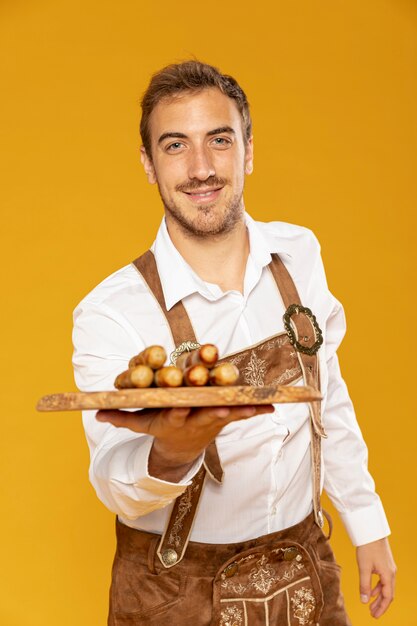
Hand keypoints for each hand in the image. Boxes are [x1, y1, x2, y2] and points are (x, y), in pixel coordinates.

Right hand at [96, 404, 273, 480]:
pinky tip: (273, 405)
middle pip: (204, 413)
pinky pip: (242, 413)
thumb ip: (121, 418)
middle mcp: (193, 419)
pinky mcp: (225, 418)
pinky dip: (256, 410)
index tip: (180, 407)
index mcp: (172, 419)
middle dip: (214, 410)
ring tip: (258, 406)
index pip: (173, 414)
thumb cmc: (159, 429)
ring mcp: (212, 419)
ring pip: (228, 412)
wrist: (182, 448)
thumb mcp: (141, 425)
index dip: (177, 411)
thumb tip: (95, 413)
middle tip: (225, 407)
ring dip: (242, 410)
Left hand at [356, 537, 395, 617]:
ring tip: (370, 604)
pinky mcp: (384, 563)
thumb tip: (364, 601)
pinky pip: (383, 580)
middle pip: (388, 593)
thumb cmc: (368, 547)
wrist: (371, 530)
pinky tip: (370, 590)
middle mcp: (391, 572)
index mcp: (388, 575)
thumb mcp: (364, 567)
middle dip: (380, 605)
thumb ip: (364, 585)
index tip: (374, 615)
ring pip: (385, 587)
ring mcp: (389, 568)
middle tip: (372, 613)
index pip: (387, 597)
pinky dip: (377, 587)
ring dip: (378, 596)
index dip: (381, 608)